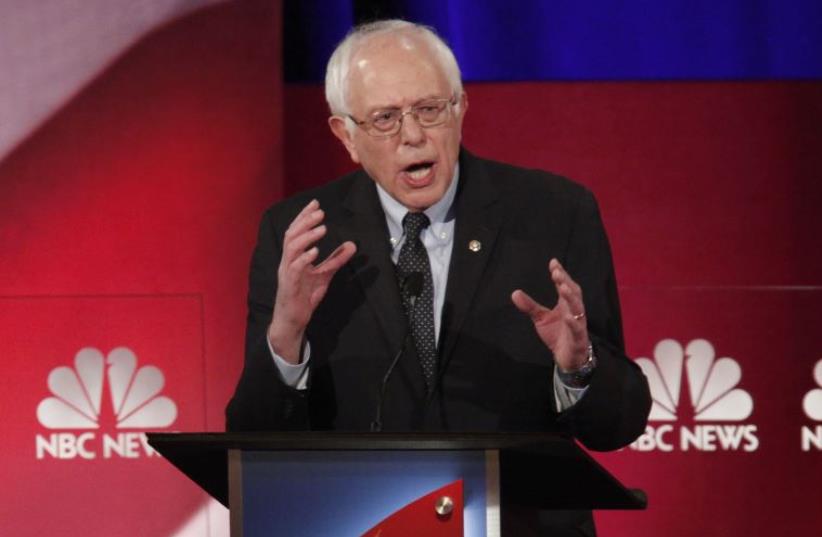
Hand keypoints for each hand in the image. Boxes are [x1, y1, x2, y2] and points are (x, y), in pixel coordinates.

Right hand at [269, 199, 355, 363]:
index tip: (316, 203)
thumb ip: (336, 260)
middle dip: (305, 221)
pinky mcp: (289, 285)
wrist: (293, 320)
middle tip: (320, 211)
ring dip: (307, 237)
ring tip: (322, 228)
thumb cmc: (304, 296)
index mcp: (293, 257)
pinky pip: (294, 269)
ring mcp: (287, 273)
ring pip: (292, 248)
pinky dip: (304, 258)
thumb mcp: (325, 275)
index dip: (304, 216)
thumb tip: (352, 245)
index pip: (296, 231)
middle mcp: (287, 261)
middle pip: (292, 235)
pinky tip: (315, 251)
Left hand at [511, 258, 589, 371]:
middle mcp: (574, 311)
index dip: (560, 274)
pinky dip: (573, 323)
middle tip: (557, 272)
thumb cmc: (557, 334)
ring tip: (563, 287)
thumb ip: (530, 306)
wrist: (567, 357)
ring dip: (571, 297)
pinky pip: (577, 329)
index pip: (565, 285)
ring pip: (577, 309)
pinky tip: (567, 316)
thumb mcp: (541, 319)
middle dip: (566, 282)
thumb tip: (515, 293)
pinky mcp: (578, 338)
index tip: (553, 263)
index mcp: (566, 304)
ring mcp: (577, 324)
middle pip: (573, 293)